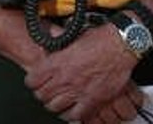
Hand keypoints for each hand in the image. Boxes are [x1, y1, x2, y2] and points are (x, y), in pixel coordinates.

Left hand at [23, 23, 139, 119]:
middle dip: (42, 95)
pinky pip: (76, 115)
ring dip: (55, 105)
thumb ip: (57, 44)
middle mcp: (65, 78)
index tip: (35, 83)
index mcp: (57, 63)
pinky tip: (71, 110)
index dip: (32, 82)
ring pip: (55, 107)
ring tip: (57, 102)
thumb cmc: (99, 40)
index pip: (32, 81)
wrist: (119, 46)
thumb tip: (48, 39)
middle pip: (42, 96)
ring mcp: (78, 91)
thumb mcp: (71, 38)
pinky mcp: (93, 100)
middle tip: (47, 93)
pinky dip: (72, 115)